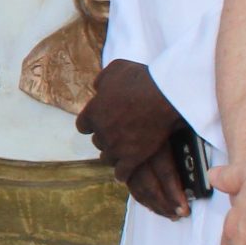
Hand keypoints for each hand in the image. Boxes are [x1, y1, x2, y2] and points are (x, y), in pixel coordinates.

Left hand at [77, 61, 190, 218]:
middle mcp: (102, 132)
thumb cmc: (139, 80)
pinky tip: (124, 174)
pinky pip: (122, 172)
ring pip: (107, 157)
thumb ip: (102, 80)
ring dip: (112, 155)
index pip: (83, 125)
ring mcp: (117, 147)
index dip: (91, 124)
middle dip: (105, 137)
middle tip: (116, 134)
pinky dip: (122, 174)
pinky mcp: (133, 158)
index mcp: (93, 112)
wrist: (162, 97)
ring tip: (119, 154)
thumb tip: (97, 88)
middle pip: (97, 141)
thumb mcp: (115, 70)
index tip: (99, 122)